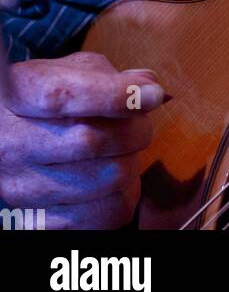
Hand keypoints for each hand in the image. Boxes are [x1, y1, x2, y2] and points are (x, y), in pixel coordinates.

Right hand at [0, 0, 166, 228]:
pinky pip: (104, 216)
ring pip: (105, 181)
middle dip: (134, 131)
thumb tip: (148, 87)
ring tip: (125, 152)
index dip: (115, 96)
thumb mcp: (71, 71)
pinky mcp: (38, 220)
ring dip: (132, 164)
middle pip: (90, 142)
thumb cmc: (47, 98)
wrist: (9, 136)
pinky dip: (124, 196)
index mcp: (18, 95)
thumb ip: (109, 76)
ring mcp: (22, 186)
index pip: (64, 96)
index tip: (151, 96)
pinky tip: (115, 180)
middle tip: (141, 125)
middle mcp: (12, 143)